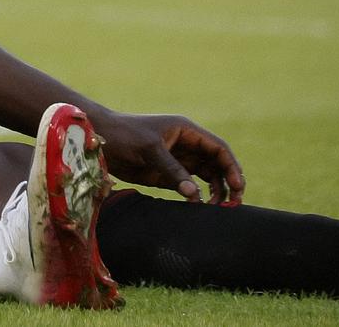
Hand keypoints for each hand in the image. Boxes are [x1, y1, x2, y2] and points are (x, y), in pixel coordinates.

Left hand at [92, 109, 244, 203]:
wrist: (100, 140)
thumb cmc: (124, 135)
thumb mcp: (149, 149)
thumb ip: (173, 170)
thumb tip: (195, 195)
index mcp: (185, 130)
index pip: (217, 147)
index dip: (231, 165)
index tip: (238, 186)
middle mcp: (186, 145)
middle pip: (216, 163)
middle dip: (228, 181)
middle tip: (234, 203)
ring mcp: (177, 160)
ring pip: (206, 176)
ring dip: (215, 191)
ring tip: (217, 208)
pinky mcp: (167, 175)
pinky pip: (190, 186)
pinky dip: (198, 196)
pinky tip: (200, 207)